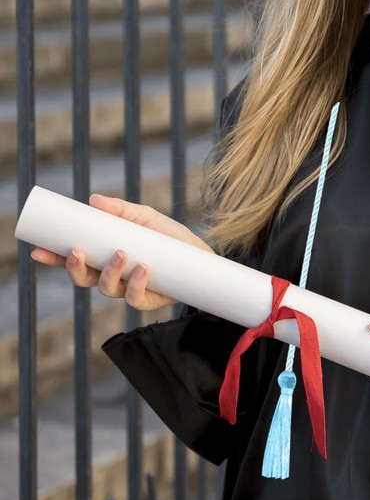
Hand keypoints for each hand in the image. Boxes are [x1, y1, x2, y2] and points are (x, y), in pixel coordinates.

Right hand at [30, 193, 212, 311]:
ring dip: (109, 271)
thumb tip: (94, 199)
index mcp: (106, 257)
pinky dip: (136, 284)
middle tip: (77, 252)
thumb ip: (121, 209)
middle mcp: (113, 275)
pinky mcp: (148, 299)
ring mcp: (128, 289)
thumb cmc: (170, 237)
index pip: (75, 259)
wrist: (201, 256)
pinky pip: (134, 298)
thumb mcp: (145, 217)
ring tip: (121, 253)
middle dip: (74, 268)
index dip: (54, 258)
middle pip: (83, 278)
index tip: (38, 250)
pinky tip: (143, 268)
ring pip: (106, 288)